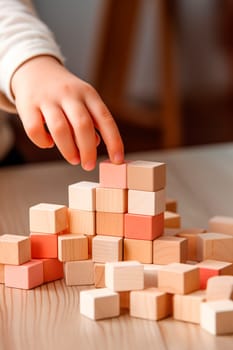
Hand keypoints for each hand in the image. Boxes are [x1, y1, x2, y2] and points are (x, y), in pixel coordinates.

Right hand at [11, 55, 123, 169]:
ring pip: (60, 129)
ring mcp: (47, 98)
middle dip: (88, 150)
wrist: (34, 69)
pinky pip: (35, 130)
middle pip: (82, 125)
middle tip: (89, 165)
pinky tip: (49, 143)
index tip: (118, 160)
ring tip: (73, 159)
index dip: (114, 141)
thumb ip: (92, 122)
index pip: (105, 119)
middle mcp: (70, 94)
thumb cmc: (65, 93)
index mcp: (88, 94)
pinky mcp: (27, 105)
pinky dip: (43, 142)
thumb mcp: (84, 100)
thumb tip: (94, 145)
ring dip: (68, 150)